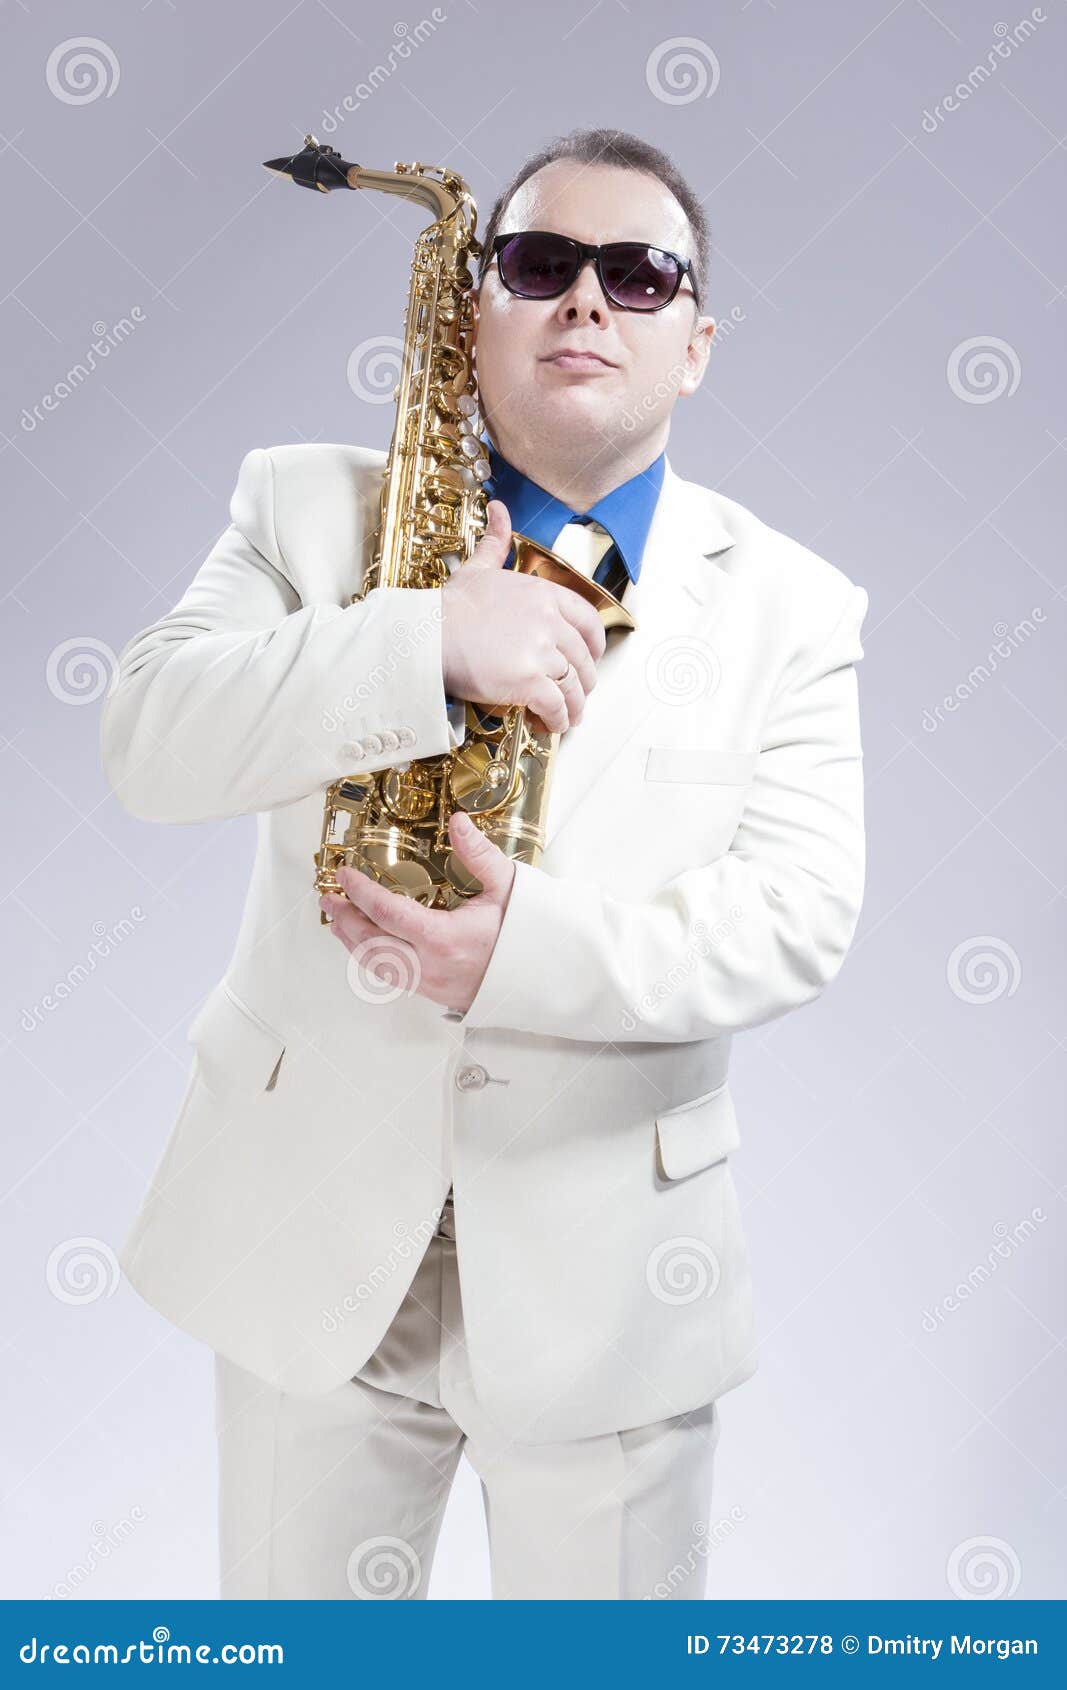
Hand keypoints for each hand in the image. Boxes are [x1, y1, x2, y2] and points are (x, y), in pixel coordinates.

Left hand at [318, 811, 514, 1013]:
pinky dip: (372, 958)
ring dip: (353, 943)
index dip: (361, 893)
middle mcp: (432, 966)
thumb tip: (457, 822)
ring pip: (378, 966)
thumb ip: (479, 854)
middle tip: (330, 897)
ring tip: (338, 921)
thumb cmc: (530, 935)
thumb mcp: (508, 887)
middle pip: (372, 945)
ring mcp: (432, 984)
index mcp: (446, 939)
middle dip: (345, 919)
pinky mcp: (435, 993)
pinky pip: (393, 977)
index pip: (388, 914)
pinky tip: (367, 945)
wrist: (548, 979)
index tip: (344, 875)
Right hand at [441, 498, 605, 733]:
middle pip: (583, 658)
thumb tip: (499, 509)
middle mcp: (548, 621)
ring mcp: (540, 651)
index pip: (588, 620)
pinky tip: (551, 725)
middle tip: (577, 693)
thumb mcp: (478, 568)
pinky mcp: (529, 680)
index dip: (595, 644)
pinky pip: (556, 705)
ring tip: (568, 718)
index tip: (592, 657)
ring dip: (575, 706)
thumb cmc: (447, 608)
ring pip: (574, 685)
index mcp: (542, 594)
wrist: (426, 635)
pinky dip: (558, 719)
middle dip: (585, 681)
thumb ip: (495, 543)